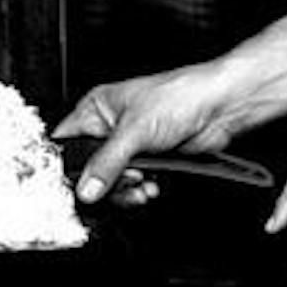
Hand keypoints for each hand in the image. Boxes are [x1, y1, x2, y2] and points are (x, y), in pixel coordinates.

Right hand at [51, 64, 234, 205]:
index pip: (66, 142)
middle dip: (107, 183)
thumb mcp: (135, 130)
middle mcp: (110, 127)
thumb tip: (86, 188)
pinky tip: (152, 185)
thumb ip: (107, 162)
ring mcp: (130, 146)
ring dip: (126, 190)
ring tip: (142, 182)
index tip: (79, 184)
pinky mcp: (149, 160)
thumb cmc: (180, 95)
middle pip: (89, 171)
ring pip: (112, 183)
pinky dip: (141, 191)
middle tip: (126, 177)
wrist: (219, 108)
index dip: (68, 166)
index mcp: (97, 109)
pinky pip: (133, 186)